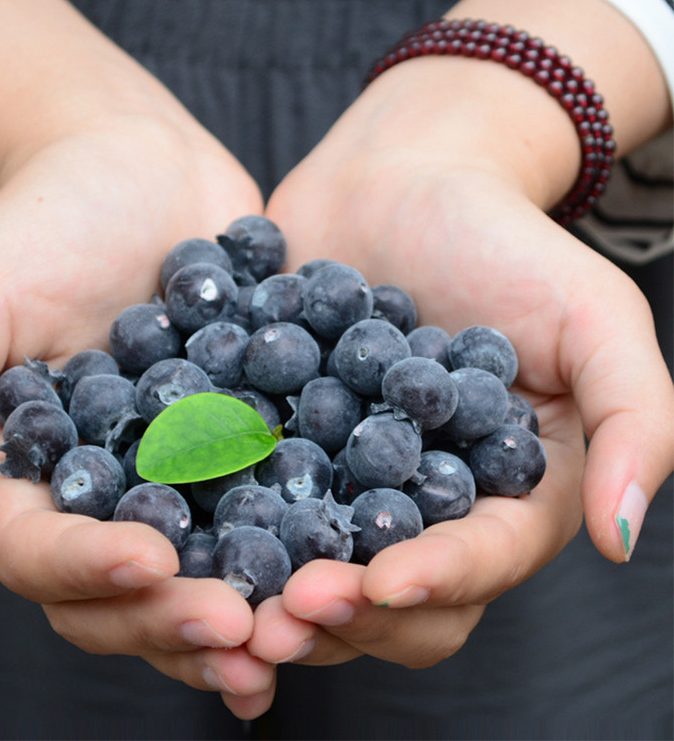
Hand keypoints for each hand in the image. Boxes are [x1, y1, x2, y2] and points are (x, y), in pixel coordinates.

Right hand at [0, 110, 275, 716]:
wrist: (137, 163)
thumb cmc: (41, 221)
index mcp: (27, 476)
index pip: (41, 555)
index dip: (88, 573)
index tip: (149, 565)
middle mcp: (107, 490)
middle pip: (132, 583)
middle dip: (180, 615)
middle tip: (243, 633)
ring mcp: (184, 471)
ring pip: (211, 560)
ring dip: (254, 600)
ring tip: (304, 623)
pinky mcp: (249, 437)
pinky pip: (281, 492)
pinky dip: (312, 527)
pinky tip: (356, 549)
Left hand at [252, 57, 673, 667]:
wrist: (401, 177)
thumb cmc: (505, 242)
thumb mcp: (593, 319)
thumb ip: (633, 420)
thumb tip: (620, 537)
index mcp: (496, 496)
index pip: (472, 565)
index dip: (430, 583)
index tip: (379, 585)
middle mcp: (415, 503)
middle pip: (382, 590)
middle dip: (337, 612)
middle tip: (277, 618)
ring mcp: (336, 475)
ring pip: (305, 559)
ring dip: (263, 587)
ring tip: (213, 595)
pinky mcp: (275, 437)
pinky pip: (242, 487)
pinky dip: (209, 513)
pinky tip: (167, 522)